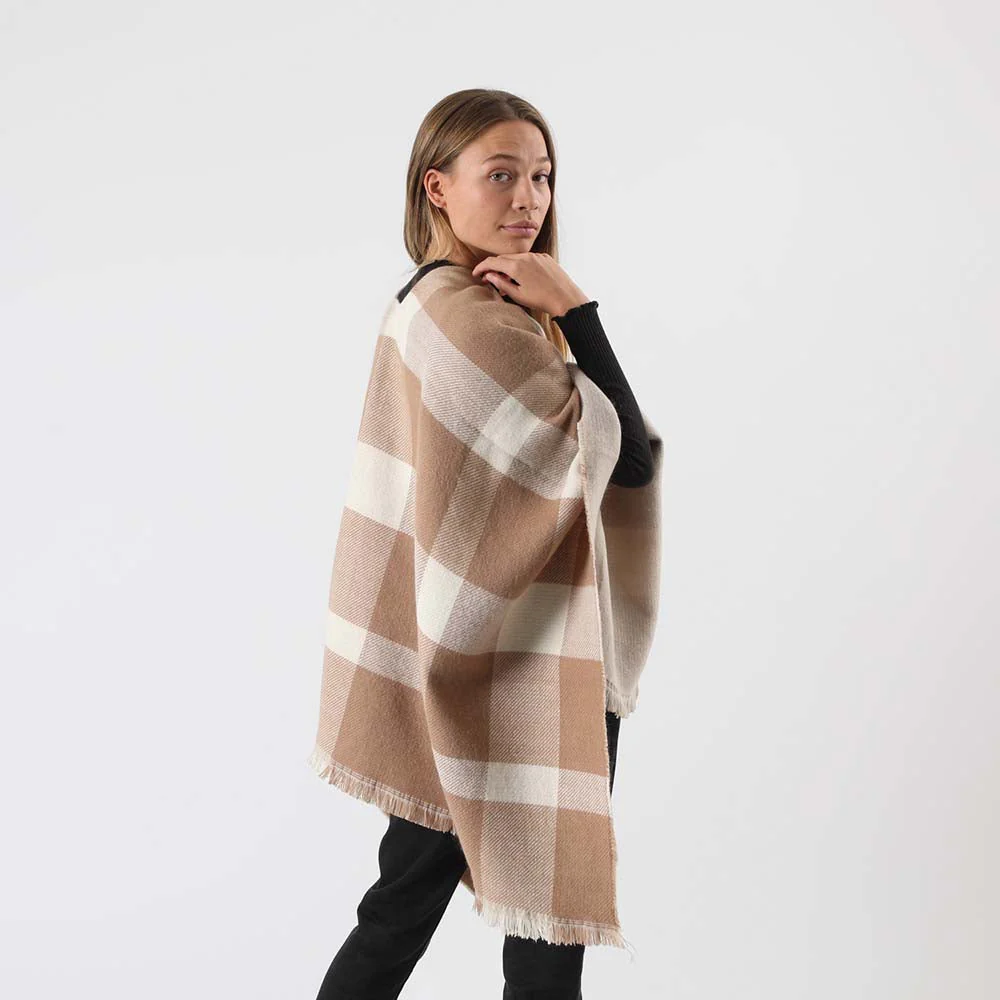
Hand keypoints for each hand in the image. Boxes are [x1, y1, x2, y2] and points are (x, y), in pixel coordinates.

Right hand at [471, 252, 589, 316]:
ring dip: (507, 267)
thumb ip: (501, 283)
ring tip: (506, 282)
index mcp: (516, 266)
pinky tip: (521, 278)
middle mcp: (525, 257)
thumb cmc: (541, 300)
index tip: (476, 274)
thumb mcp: (517, 295)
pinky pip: (528, 259)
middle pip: (503, 259)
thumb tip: (489, 275)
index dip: (481, 268)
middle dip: (494, 267)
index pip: (492, 262)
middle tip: (488, 279)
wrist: (565, 298)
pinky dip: (520, 265)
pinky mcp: (545, 258)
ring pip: (516, 258)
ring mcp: (536, 256)